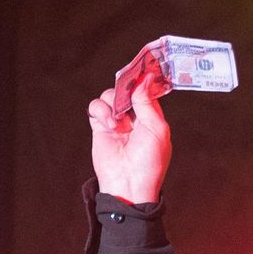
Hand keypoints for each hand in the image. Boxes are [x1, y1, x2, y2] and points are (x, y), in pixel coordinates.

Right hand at [89, 52, 171, 205]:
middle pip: (125, 88)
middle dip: (125, 88)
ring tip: (118, 122)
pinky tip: (109, 125)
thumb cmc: (149, 162)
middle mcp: (133, 116)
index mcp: (151, 116)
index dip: (142, 79)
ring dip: (113, 103)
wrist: (128, 184)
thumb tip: (145, 79)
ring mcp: (116, 121)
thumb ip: (148, 103)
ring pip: (110, 95)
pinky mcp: (99, 127)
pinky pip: (96, 107)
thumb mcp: (156, 129)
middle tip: (126, 94)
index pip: (145, 89)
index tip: (141, 69)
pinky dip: (101, 111)